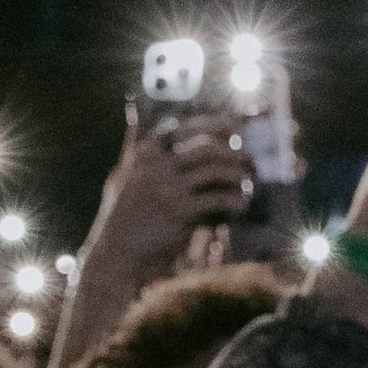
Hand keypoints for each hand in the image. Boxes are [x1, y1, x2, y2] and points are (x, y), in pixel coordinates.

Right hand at [81, 111, 258, 276]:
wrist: (117, 252)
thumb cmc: (122, 214)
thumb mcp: (121, 175)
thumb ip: (131, 146)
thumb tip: (134, 115)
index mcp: (144, 153)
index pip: (184, 128)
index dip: (214, 124)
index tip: (236, 125)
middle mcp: (155, 166)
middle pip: (206, 148)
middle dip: (234, 152)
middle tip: (250, 160)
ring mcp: (167, 188)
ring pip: (215, 170)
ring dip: (238, 174)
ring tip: (250, 180)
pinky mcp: (178, 212)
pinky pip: (216, 199)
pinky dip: (233, 200)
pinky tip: (241, 205)